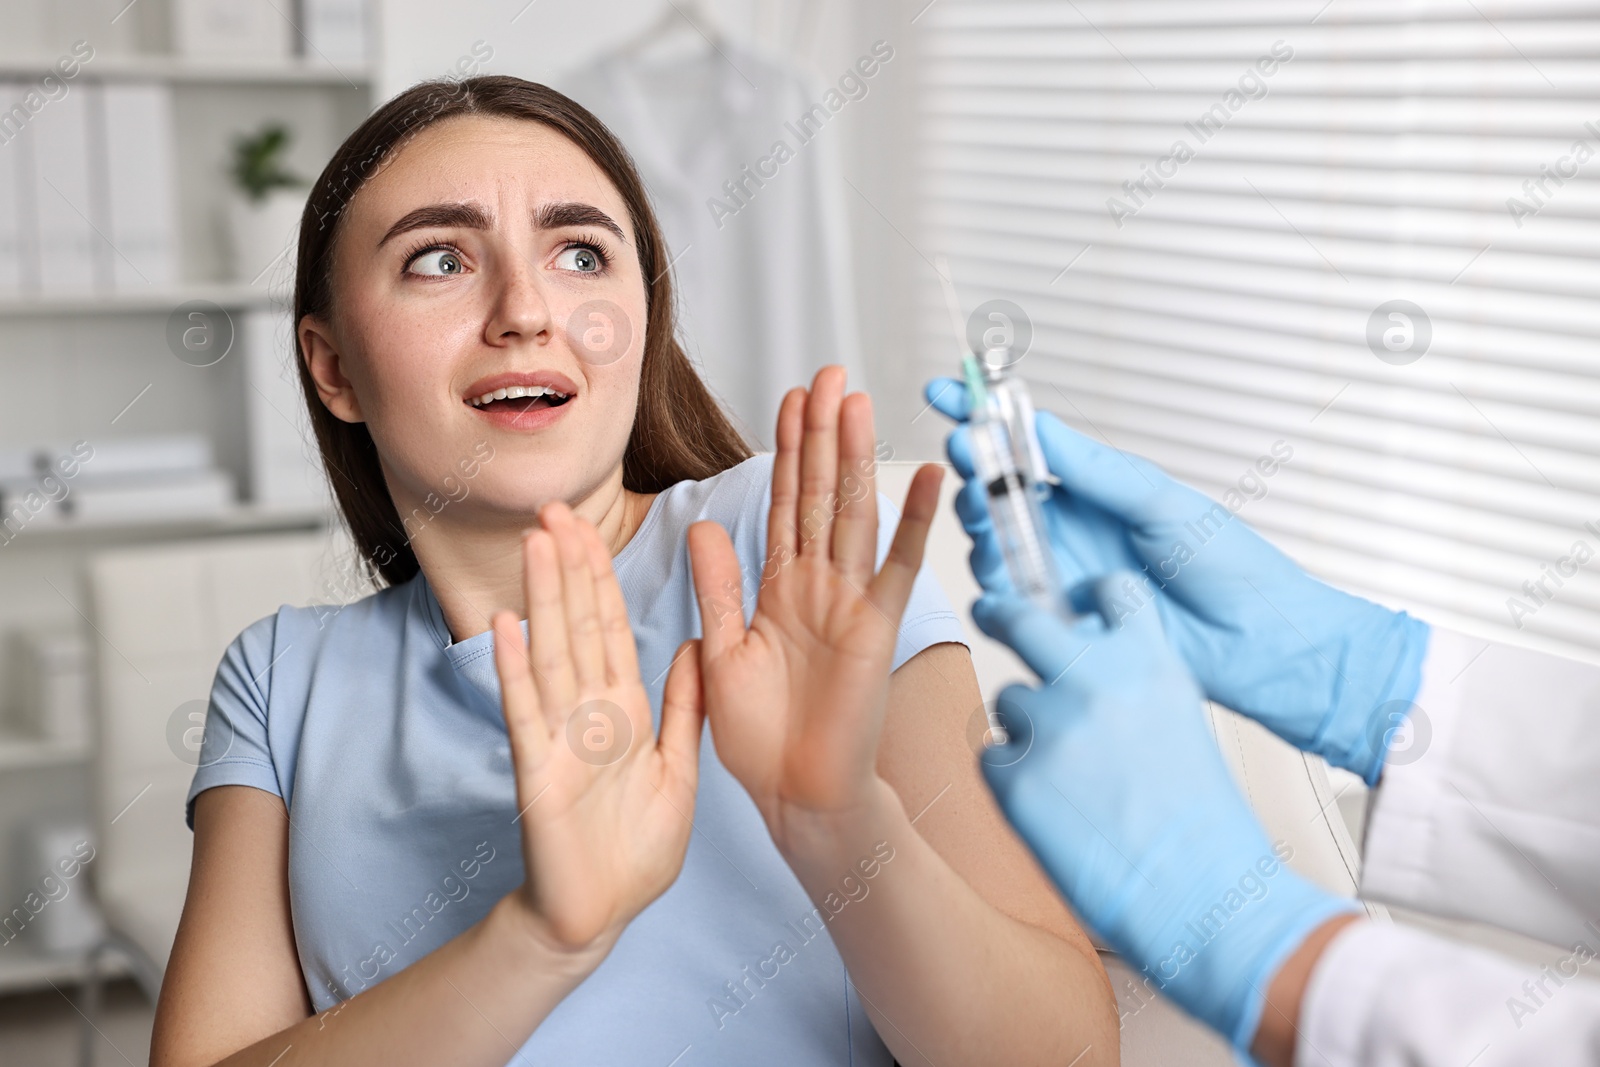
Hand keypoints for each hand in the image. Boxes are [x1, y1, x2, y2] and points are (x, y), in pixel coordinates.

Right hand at [492, 503, 704, 957]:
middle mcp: (587, 713)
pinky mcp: (537, 772)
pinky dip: (515, 669)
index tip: (588, 525)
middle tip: (552, 508)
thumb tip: (700, 646)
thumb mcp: (680, 769)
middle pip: (576, 626)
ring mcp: (559, 738)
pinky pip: (525, 712)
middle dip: (568, 567)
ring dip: (543, 598)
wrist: (601, 915)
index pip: (611, 627)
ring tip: (536, 545)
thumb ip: (686, 708)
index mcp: (624, 709)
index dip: (601, 577)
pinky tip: (505, 626)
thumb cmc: (636, 850)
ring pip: (551, 654)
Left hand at [687, 367, 943, 849]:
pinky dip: (914, 524)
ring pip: (851, 516)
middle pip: (819, 495)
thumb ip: (718, 589)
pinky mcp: (875, 631)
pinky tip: (926, 477)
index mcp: (779, 589)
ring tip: (857, 402)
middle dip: (821, 435)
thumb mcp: (721, 652)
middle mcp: (817, 586)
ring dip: (855, 459)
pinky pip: (896, 570)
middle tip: (827, 374)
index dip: (786, 452)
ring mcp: (849, 604)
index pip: (782, 505)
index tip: (790, 399)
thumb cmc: (760, 737)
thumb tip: (704, 528)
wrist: (795, 796)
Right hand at [926, 379, 1429, 784]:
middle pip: (995, 495)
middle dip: (971, 473)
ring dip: (978, 527)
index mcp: (1093, 491)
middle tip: (965, 459)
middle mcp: (1070, 530)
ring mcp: (1062, 576)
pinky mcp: (1061, 625)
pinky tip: (1001, 581)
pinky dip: (995, 591)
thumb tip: (1038, 424)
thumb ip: (1095, 470)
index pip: (1024, 446)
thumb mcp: (1160, 502)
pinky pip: (1009, 604)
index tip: (946, 390)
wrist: (1260, 643)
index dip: (980, 418)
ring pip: (991, 547)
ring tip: (985, 517)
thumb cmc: (1230, 565)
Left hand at [974, 574, 1360, 1049]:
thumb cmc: (1203, 826)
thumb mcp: (1180, 723)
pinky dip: (1012, 779)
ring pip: (1009, 698)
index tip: (1073, 603)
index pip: (1111, 591)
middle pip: (1024, 619)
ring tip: (1070, 777)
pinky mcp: (1015, 776)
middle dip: (1004, 614)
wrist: (1202, 895)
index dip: (1089, 597)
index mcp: (1151, 663)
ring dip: (1027, 727)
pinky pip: (993, 757)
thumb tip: (1093, 671)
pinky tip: (1053, 810)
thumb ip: (1135, 685)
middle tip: (994, 613)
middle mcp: (1096, 680)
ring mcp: (1051, 725)